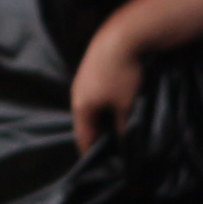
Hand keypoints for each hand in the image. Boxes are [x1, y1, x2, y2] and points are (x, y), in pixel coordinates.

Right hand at [72, 18, 149, 154]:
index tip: (101, 167)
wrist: (121, 36)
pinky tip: (115, 109)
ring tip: (116, 132)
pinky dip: (102, 108)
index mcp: (81, 107)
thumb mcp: (126, 106)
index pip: (83, 138)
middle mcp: (77, 95)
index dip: (91, 154)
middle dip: (97, 138)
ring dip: (101, 122)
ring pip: (90, 110)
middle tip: (113, 152)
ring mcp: (82, 82)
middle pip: (85, 124)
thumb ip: (123, 128)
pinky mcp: (90, 72)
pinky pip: (93, 98)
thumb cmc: (122, 75)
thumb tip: (125, 144)